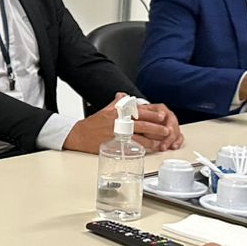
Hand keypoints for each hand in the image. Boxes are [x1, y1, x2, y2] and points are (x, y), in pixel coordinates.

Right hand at [64, 97, 182, 153]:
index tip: (162, 116)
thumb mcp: (105, 109)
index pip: (140, 111)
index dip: (153, 113)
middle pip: (142, 123)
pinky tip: (149, 149)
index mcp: (119, 112)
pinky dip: (142, 147)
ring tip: (161, 141)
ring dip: (152, 139)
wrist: (80, 135)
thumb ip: (117, 102)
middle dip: (156, 127)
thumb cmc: (93, 123)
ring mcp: (118, 133)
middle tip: (166, 129)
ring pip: (140, 136)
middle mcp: (119, 122)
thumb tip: (123, 95)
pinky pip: (132, 146)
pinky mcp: (116, 143)